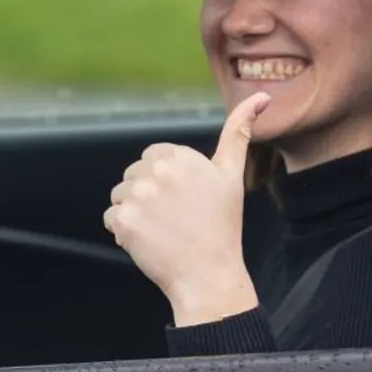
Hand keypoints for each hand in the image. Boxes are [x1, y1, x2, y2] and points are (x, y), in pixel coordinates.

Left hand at [104, 92, 269, 326]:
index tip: (184, 201)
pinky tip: (150, 241)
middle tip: (175, 218)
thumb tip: (261, 96)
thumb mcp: (231, 175)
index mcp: (179, 156)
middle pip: (133, 175)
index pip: (152, 157)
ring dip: (134, 213)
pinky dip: (124, 232)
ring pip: (120, 196)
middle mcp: (157, 171)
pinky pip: (111, 218)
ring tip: (163, 230)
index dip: (165, 181)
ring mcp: (138, 196)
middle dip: (148, 195)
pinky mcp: (124, 220)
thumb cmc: (221, 226)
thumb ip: (238, 132)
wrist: (209, 275)